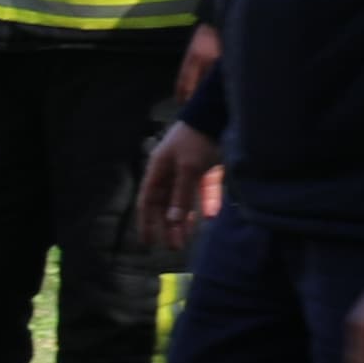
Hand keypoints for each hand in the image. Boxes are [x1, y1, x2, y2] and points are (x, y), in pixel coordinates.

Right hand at [132, 120, 218, 254]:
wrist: (217, 116)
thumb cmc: (196, 140)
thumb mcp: (187, 168)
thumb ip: (180, 195)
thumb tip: (172, 221)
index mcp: (158, 170)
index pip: (147, 201)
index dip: (146, 222)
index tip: (149, 241)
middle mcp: (170, 172)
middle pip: (165, 204)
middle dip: (168, 226)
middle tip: (173, 246)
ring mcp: (188, 171)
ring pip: (183, 200)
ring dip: (185, 219)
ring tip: (187, 238)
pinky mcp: (206, 169)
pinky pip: (203, 191)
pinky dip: (206, 203)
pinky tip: (211, 216)